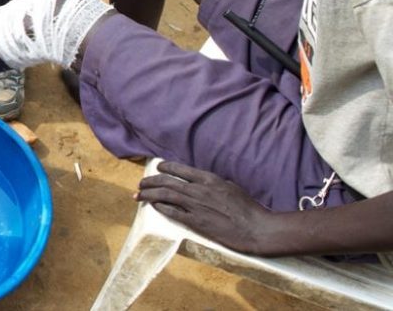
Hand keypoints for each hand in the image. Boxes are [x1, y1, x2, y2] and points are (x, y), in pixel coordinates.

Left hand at [136, 161, 275, 254]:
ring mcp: (196, 206)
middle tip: (141, 184)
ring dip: (149, 194)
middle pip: (167, 181)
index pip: (180, 169)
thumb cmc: (248, 208)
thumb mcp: (230, 187)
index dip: (165, 167)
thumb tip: (201, 182)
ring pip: (165, 195)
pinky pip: (172, 213)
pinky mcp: (196, 222)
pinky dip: (160, 208)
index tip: (157, 167)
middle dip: (150, 181)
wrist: (256, 228)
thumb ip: (213, 183)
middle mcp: (199, 190)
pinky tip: (153, 206)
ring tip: (138, 195)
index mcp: (208, 179)